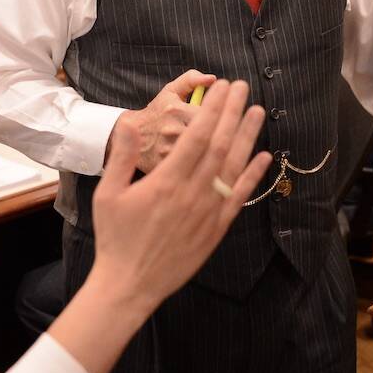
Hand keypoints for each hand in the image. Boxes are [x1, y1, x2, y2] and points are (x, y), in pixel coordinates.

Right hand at [89, 79, 269, 313]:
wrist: (130, 284)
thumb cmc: (116, 238)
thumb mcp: (108, 194)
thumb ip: (122, 157)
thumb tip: (129, 123)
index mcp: (166, 182)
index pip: (196, 136)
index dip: (211, 110)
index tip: (220, 89)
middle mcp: (192, 193)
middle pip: (220, 144)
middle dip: (232, 113)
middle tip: (242, 88)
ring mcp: (208, 212)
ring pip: (234, 167)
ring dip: (248, 137)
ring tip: (257, 112)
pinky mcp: (216, 229)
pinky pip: (239, 197)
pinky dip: (253, 176)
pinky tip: (264, 157)